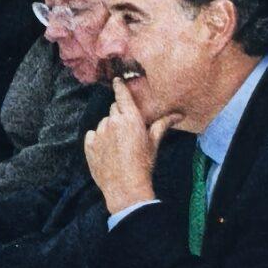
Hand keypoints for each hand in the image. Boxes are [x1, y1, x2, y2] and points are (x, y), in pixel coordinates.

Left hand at [85, 77, 171, 213]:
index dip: (119, 86)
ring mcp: (98, 133)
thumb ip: (163, 124)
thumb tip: (179, 115)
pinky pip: (92, 135)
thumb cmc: (143, 163)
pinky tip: (107, 151)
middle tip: (128, 130)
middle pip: (114, 109)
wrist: (125, 186)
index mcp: (130, 118)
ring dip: (109, 129)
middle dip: (120, 115)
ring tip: (118, 146)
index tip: (117, 80)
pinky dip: (98, 139)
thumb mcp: (154, 142)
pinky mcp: (89, 145)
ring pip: (103, 123)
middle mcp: (112, 121)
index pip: (122, 95)